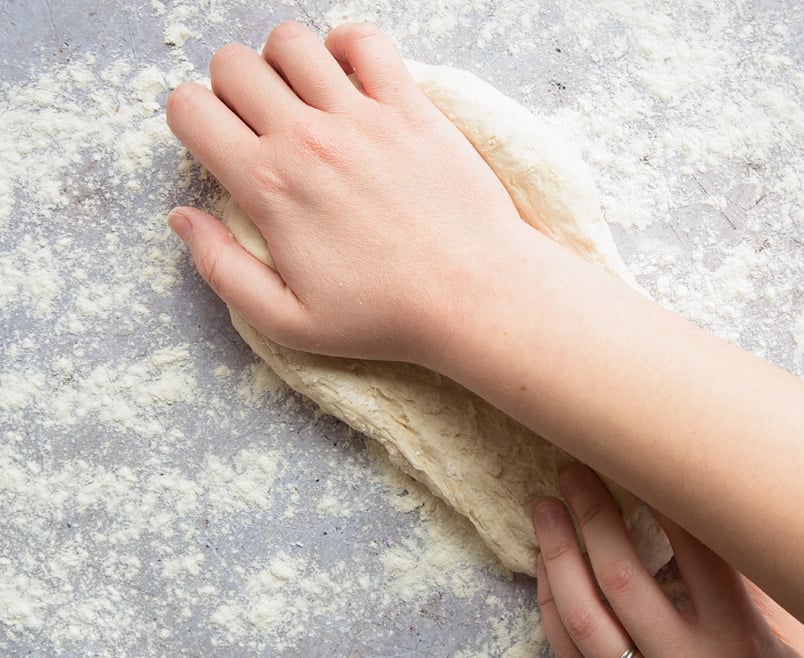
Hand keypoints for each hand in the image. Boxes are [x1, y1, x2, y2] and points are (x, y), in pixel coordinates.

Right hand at [165, 22, 528, 362]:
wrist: (472, 297)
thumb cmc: (386, 316)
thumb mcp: (287, 320)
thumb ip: (221, 269)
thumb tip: (181, 218)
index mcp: (268, 187)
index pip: (190, 109)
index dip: (191, 120)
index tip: (217, 143)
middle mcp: (308, 140)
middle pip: (232, 64)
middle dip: (230, 86)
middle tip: (259, 123)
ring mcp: (362, 117)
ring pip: (291, 41)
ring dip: (284, 62)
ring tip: (304, 98)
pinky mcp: (411, 107)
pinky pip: (366, 41)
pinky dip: (348, 47)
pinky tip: (352, 82)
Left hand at [533, 464, 803, 657]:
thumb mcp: (781, 626)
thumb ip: (747, 573)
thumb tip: (708, 499)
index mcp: (735, 635)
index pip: (695, 552)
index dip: (663, 499)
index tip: (640, 457)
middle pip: (622, 579)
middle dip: (593, 516)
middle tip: (575, 472)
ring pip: (584, 618)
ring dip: (559, 556)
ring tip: (546, 509)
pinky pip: (568, 653)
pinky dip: (551, 604)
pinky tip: (546, 566)